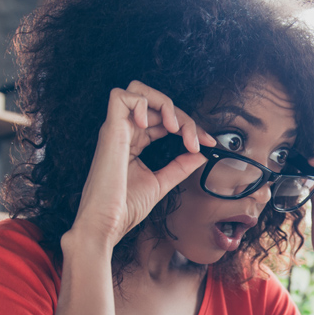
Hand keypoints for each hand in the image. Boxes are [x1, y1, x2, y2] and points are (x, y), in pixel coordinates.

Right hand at [72, 82, 213, 250]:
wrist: (107, 224)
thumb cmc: (124, 208)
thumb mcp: (161, 183)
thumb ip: (180, 166)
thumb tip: (200, 154)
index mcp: (134, 141)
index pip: (163, 119)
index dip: (188, 126)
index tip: (207, 143)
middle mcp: (124, 131)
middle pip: (155, 102)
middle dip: (182, 116)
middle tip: (196, 139)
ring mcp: (116, 129)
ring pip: (138, 90)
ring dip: (163, 103)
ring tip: (174, 128)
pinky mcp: (110, 131)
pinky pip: (121, 96)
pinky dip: (142, 103)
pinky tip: (153, 126)